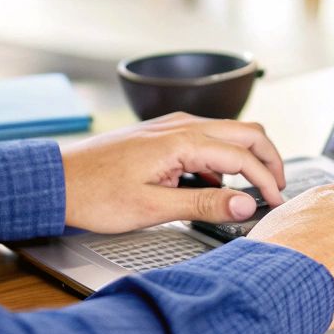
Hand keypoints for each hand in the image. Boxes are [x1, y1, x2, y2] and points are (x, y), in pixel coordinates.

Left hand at [57, 113, 286, 233]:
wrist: (56, 181)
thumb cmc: (95, 194)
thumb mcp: (152, 208)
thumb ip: (204, 203)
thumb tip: (244, 204)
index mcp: (182, 141)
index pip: (243, 156)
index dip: (266, 181)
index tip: (275, 203)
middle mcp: (181, 125)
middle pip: (246, 131)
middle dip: (269, 159)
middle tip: (278, 188)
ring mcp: (172, 126)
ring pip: (229, 131)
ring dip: (248, 156)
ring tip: (253, 188)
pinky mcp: (162, 135)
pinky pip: (207, 137)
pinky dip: (224, 156)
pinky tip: (217, 183)